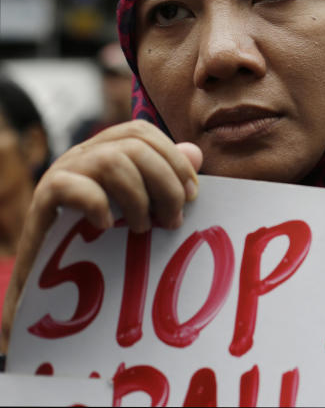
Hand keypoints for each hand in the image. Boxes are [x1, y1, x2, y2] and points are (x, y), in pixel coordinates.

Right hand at [1, 120, 202, 352]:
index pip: (142, 132)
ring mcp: (60, 172)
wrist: (46, 277)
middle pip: (133, 147)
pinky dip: (97, 204)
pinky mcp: (42, 199)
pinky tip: (107, 226)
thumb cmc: (100, 238)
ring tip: (141, 228)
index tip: (191, 195)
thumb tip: (196, 154)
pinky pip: (70, 186)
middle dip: (165, 183)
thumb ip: (165, 179)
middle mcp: (81, 154)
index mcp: (104, 148)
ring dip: (137, 198)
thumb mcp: (137, 206)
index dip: (173, 159)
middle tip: (172, 220)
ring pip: (110, 162)